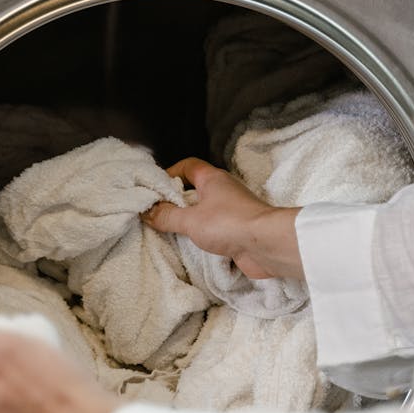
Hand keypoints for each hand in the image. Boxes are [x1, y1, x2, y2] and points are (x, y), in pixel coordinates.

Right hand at [143, 157, 303, 279]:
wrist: (266, 245)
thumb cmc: (230, 224)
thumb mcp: (190, 220)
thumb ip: (167, 216)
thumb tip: (147, 212)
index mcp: (213, 179)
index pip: (188, 166)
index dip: (170, 173)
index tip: (154, 188)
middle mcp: (224, 191)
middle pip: (195, 190)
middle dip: (176, 201)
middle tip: (158, 214)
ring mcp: (232, 211)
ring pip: (204, 212)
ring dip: (189, 221)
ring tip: (170, 231)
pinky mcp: (237, 231)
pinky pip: (214, 230)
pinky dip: (202, 236)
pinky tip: (190, 246)